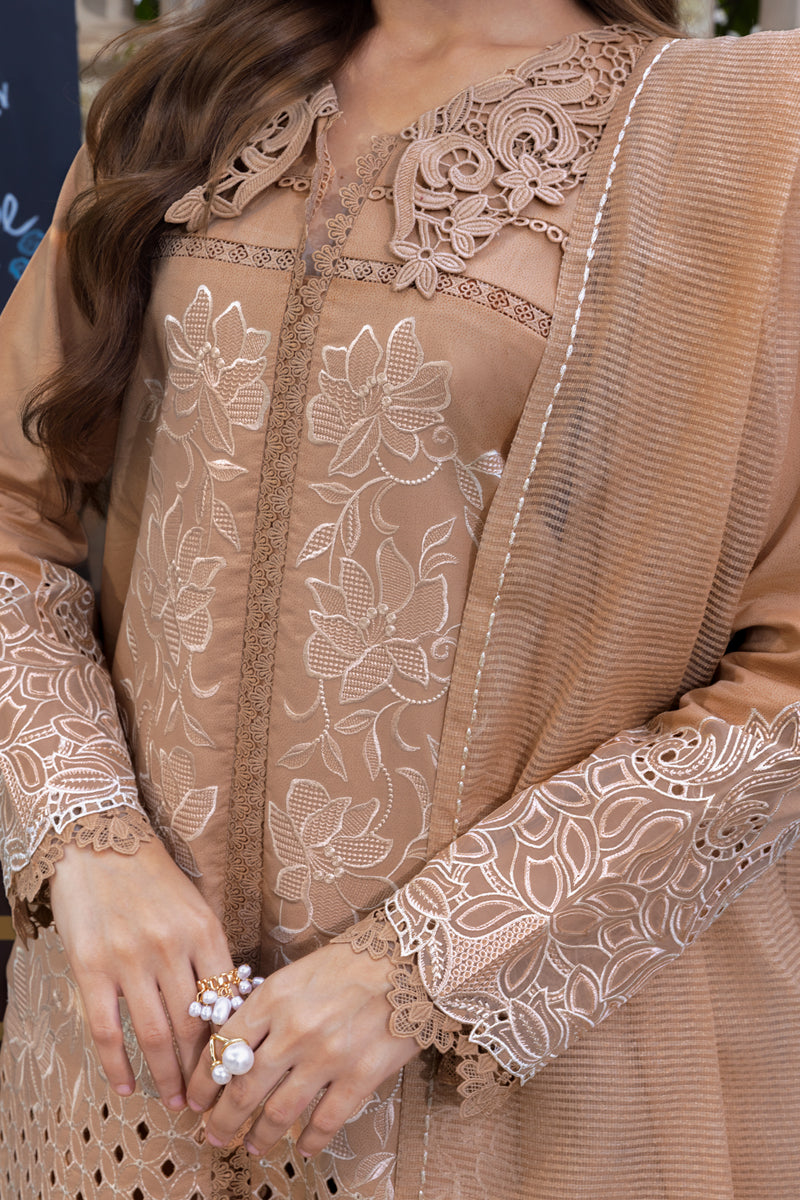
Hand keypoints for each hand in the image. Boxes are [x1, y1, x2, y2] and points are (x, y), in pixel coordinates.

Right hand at [49, 833, 232, 1109]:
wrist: (99, 841)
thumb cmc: (154, 877)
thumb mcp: (196, 906)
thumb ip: (211, 952)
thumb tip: (231, 1006)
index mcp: (205, 931)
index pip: (225, 1001)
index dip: (231, 1042)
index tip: (236, 1071)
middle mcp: (171, 946)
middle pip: (193, 1025)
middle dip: (202, 1070)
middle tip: (208, 1101)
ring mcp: (129, 958)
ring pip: (154, 1034)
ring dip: (165, 1076)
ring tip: (174, 1102)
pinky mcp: (91, 967)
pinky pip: (106, 1028)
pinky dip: (117, 1064)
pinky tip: (125, 1085)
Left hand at [186, 942, 419, 1156]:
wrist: (409, 957)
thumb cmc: (352, 960)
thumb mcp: (297, 972)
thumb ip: (267, 1008)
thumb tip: (237, 1045)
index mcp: (273, 998)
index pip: (223, 1047)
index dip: (203, 1081)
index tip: (197, 1099)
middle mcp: (294, 1030)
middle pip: (243, 1088)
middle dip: (223, 1119)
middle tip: (213, 1134)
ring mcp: (327, 1057)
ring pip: (279, 1112)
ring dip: (259, 1135)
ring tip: (251, 1145)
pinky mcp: (360, 1076)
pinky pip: (326, 1121)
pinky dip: (310, 1140)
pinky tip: (303, 1147)